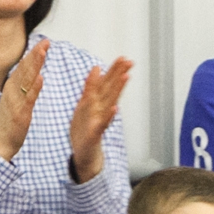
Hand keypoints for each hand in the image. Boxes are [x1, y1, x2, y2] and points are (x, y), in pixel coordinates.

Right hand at [0, 38, 49, 161]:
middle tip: (46, 41)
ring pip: (25, 80)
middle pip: (24, 69)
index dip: (34, 54)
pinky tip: (40, 78)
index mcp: (13, 88)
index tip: (44, 42)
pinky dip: (33, 87)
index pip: (24, 68)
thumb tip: (30, 75)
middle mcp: (12, 92)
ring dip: (34, 65)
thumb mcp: (17, 101)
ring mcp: (15, 102)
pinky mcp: (20, 113)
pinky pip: (27, 99)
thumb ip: (23, 88)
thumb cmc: (9, 123)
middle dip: (35, 54)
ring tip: (42, 52)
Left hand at [69, 57, 131, 182]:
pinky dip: (108, 116)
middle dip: (119, 75)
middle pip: (110, 89)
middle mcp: (100, 110)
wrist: (83, 155)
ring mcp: (99, 121)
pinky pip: (102, 124)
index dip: (114, 70)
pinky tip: (115, 108)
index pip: (106, 83)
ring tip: (125, 77)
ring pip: (109, 103)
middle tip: (129, 62)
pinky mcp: (94, 134)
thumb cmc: (84, 131)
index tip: (123, 58)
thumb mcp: (84, 105)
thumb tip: (97, 68)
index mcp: (96, 103)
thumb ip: (91, 87)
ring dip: (117, 90)